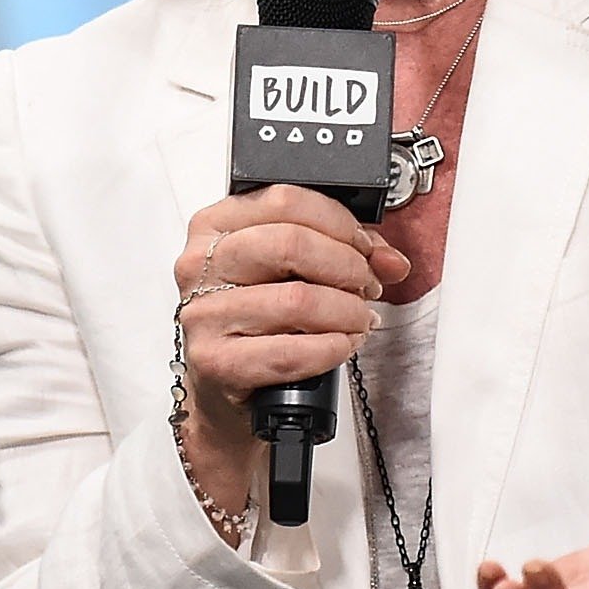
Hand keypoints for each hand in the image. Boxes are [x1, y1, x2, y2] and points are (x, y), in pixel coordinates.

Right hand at [173, 188, 410, 522]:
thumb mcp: (290, 271)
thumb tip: (390, 260)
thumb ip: (342, 251)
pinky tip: (339, 346)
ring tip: (358, 320)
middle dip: (347, 266)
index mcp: (214, 225)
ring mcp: (203, 314)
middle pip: (292, 244)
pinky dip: (329, 349)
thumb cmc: (256, 321)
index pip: (285, 200)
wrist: (226, 388)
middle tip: (367, 286)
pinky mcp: (214, 361)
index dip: (341, 224)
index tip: (367, 248)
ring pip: (298, 300)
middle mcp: (199, 264)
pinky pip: (289, 352)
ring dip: (346, 313)